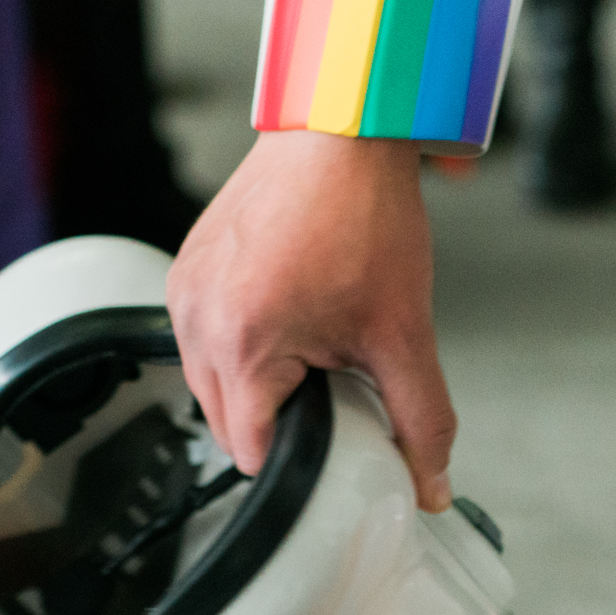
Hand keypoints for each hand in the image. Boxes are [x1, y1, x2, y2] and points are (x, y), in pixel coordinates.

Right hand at [169, 129, 454, 509]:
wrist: (341, 130)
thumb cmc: (365, 213)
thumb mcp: (404, 330)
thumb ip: (421, 418)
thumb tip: (430, 484)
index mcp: (242, 345)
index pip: (250, 452)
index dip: (297, 457)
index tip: (332, 437)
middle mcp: (199, 321)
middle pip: (227, 425)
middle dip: (277, 419)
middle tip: (329, 381)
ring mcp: (185, 295)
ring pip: (211, 385)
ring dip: (255, 382)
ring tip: (306, 339)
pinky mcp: (184, 273)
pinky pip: (202, 340)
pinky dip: (238, 343)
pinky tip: (282, 312)